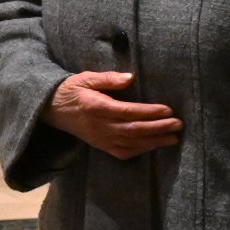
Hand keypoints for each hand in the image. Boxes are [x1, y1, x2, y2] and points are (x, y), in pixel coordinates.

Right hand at [39, 70, 181, 159]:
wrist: (51, 110)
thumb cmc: (70, 90)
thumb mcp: (85, 78)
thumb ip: (107, 78)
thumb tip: (130, 77)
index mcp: (96, 107)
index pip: (128, 111)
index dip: (149, 112)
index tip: (168, 110)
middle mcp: (100, 126)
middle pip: (134, 129)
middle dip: (158, 128)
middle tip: (178, 124)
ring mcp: (101, 139)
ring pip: (132, 143)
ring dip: (154, 141)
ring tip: (173, 138)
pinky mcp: (101, 146)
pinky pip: (123, 152)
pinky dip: (140, 150)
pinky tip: (153, 145)